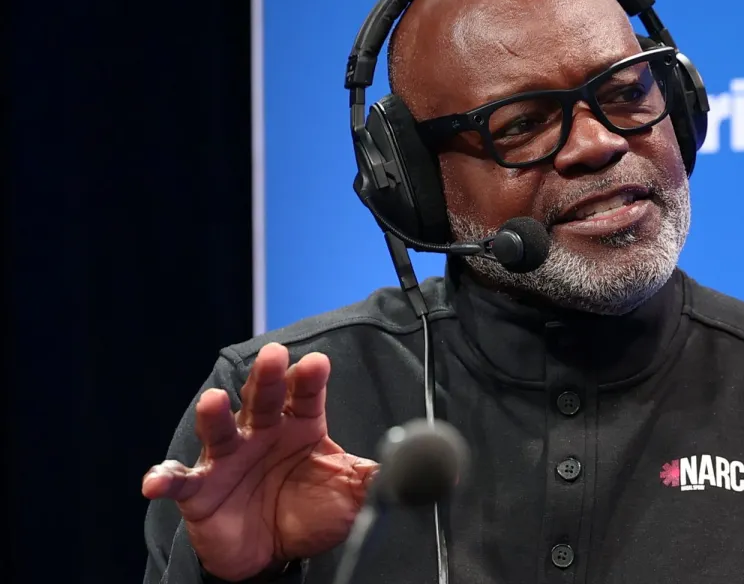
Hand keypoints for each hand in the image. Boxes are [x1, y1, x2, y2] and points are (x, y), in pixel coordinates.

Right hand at [142, 343, 378, 580]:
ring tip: (214, 401)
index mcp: (300, 426)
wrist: (274, 554)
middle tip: (274, 356)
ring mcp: (228, 458)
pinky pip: (181, 481)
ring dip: (215, 415)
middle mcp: (262, 432)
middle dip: (268, 377)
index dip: (310, 379)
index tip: (316, 363)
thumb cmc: (311, 511)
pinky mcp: (200, 490)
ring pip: (221, 429)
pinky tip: (155, 482)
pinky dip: (166, 478)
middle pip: (264, 398)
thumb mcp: (351, 494)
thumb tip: (420, 464)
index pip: (306, 395)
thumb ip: (379, 476)